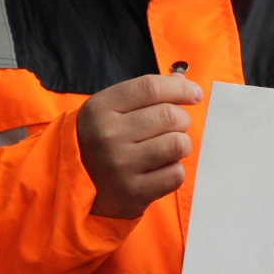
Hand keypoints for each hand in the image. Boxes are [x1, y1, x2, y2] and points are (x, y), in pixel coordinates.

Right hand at [76, 74, 200, 219]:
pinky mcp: (133, 191)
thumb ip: (147, 92)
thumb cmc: (105, 139)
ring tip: (166, 149)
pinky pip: (176, 174)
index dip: (181, 88)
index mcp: (100, 108)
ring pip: (178, 144)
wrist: (79, 185)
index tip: (195, 94)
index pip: (151, 88)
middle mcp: (106, 135)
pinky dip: (173, 171)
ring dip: (180, 146)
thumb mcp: (114, 109)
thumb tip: (183, 82)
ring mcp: (119, 166)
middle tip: (172, 129)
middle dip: (181, 121)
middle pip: (170, 116)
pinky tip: (157, 170)